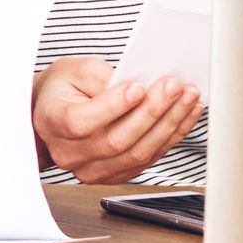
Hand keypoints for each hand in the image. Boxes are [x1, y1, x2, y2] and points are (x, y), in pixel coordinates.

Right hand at [31, 56, 204, 183]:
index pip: (82, 122)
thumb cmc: (65, 86)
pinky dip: (170, 136)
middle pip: (116, 141)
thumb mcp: (77, 69)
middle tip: (174, 86)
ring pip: (137, 154)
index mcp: (53, 123)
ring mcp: (93, 170)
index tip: (138, 87)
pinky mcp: (115, 174)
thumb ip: (102, 78)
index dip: (112, 106)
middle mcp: (71, 154)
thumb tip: (138, 86)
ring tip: (188, 98)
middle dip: (151, 111)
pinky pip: (147, 159)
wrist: (55, 110)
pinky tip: (185, 114)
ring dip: (169, 125)